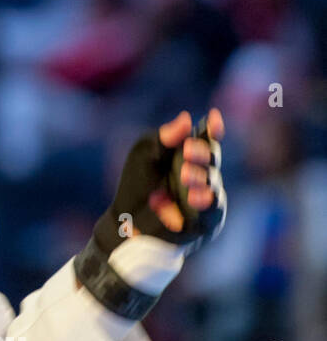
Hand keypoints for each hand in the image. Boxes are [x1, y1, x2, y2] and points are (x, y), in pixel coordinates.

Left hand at [76, 108, 227, 318]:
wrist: (127, 222)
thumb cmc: (137, 185)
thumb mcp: (144, 156)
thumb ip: (163, 139)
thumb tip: (185, 119)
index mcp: (189, 155)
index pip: (207, 138)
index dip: (213, 129)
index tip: (213, 118)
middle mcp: (203, 174)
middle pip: (211, 158)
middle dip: (202, 153)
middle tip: (188, 149)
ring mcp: (208, 196)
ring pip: (213, 183)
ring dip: (200, 177)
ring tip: (185, 175)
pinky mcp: (207, 220)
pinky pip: (212, 209)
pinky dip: (205, 201)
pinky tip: (194, 196)